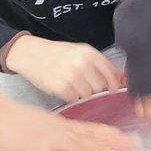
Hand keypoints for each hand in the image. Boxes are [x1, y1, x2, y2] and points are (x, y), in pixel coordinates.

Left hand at [0, 88, 135, 150]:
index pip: (87, 148)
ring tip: (125, 137)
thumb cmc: (0, 132)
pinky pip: (79, 127)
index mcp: (55, 138)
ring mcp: (58, 125)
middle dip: (116, 144)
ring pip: (88, 131)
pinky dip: (93, 130)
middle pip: (94, 137)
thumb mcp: (11, 147)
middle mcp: (61, 130)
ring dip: (108, 136)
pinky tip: (94, 133)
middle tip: (138, 147)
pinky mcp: (51, 123)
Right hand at [4, 36, 123, 102]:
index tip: (112, 89)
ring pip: (87, 95)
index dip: (114, 83)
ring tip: (71, 83)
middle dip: (94, 87)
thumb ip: (98, 64)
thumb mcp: (79, 51)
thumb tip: (119, 78)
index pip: (110, 72)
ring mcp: (72, 77)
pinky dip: (69, 96)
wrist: (31, 53)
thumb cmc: (56, 53)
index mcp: (89, 53)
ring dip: (81, 93)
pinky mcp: (61, 88)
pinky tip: (63, 86)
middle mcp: (82, 64)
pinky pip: (74, 99)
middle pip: (100, 86)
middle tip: (84, 83)